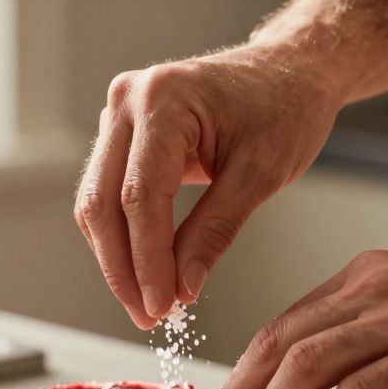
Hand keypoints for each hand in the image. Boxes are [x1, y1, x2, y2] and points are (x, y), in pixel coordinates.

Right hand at [74, 43, 344, 328]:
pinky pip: (108, 195)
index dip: (146, 260)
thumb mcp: (260, 175)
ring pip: (97, 204)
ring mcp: (119, 115)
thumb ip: (215, 232)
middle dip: (123, 269)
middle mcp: (128, 101)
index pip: (140, 196)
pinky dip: (123, 238)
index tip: (160, 307)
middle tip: (148, 317)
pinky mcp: (122, 135)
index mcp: (164, 99)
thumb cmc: (285, 109)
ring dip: (117, 259)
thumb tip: (182, 290)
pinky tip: (144, 273)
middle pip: (104, 203)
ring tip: (147, 305)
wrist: (290, 71)